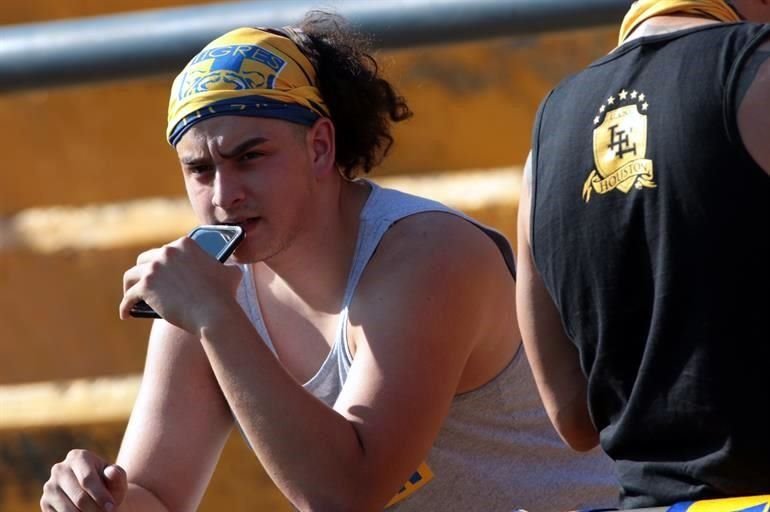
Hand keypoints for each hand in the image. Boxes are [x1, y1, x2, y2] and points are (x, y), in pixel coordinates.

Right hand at [41, 449, 126, 510]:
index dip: (100, 496)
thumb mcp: (117, 480)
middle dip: (95, 509)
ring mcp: (49, 486)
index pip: (87, 479)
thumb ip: (118, 475)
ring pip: (68, 510)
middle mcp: (60, 469)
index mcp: (78, 457)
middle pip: (79, 497)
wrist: (98, 497)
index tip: (111, 507)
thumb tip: (112, 472)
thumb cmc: (110, 486)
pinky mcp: (45, 502)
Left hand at [119, 236, 242, 332]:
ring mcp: (154, 268)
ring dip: (130, 285)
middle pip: (145, 259)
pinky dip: (125, 306)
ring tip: (131, 295)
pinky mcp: (145, 286)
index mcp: (185, 244)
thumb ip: (225, 266)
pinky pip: (129, 297)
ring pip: (132, 275)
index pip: (166, 250)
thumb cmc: (224, 295)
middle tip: (145, 283)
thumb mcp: (230, 273)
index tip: (161, 272)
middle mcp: (167, 251)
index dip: (162, 262)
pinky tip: (125, 314)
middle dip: (144, 271)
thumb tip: (229, 268)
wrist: (214, 313)